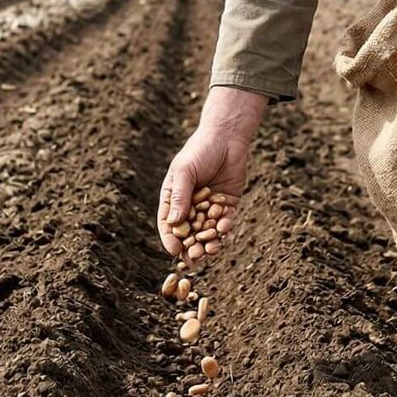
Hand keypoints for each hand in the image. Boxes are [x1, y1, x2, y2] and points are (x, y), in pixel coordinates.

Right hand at [156, 87, 267, 264]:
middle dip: (191, 246)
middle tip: (194, 258)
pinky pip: (225, 221)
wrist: (227, 138)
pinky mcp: (228, 205)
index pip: (168, 222)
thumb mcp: (185, 171)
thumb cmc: (199, 151)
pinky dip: (224, 227)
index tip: (173, 251)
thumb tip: (174, 222)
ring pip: (207, 230)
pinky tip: (223, 230)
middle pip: (188, 231)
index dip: (170, 238)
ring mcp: (209, 206)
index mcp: (174, 197)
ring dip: (208, 242)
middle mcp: (191, 205)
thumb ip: (180, 196)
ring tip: (211, 251)